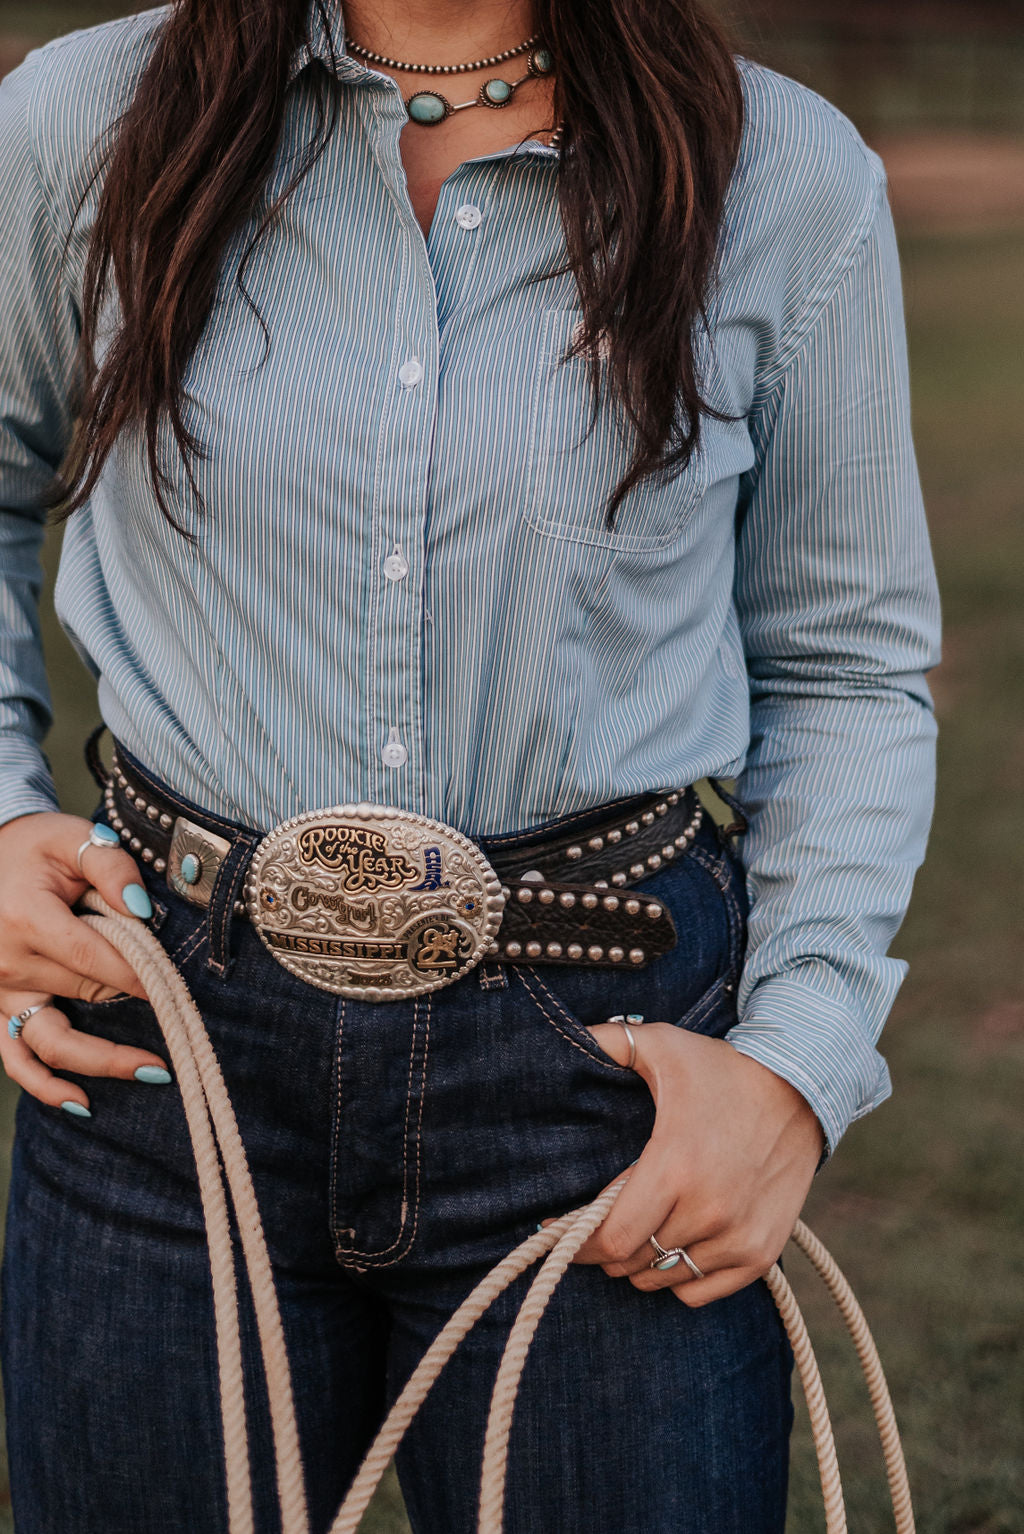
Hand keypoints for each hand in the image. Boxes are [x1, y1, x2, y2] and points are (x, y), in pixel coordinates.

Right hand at [0, 811, 170, 1113]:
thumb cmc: (36, 848)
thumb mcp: (74, 839)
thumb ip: (112, 868)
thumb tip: (143, 910)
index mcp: (26, 918)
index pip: (94, 959)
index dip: (140, 975)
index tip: (175, 987)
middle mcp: (6, 963)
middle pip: (85, 995)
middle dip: (135, 1003)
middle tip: (186, 1018)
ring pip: (53, 1042)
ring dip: (103, 1064)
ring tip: (156, 1070)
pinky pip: (15, 1058)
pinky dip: (44, 1087)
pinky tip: (81, 1102)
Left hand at [548, 1020, 824, 1307]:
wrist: (802, 1086)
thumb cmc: (721, 1067)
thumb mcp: (662, 1044)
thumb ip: (608, 1040)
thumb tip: (567, 1035)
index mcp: (675, 1166)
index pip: (612, 1239)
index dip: (579, 1239)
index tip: (559, 1225)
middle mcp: (709, 1210)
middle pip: (632, 1262)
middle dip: (605, 1246)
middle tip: (598, 1221)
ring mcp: (739, 1236)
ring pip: (662, 1278)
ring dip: (641, 1261)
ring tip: (638, 1227)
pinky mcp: (762, 1252)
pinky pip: (699, 1291)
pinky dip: (679, 1276)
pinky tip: (675, 1242)